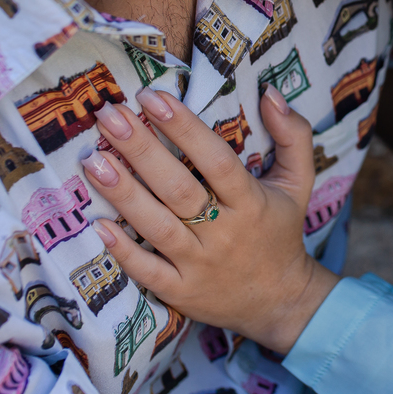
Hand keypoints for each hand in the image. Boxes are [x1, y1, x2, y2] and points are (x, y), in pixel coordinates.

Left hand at [81, 86, 339, 353]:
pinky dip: (124, 252)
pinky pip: (149, 273)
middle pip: (179, 189)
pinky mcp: (182, 293)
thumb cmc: (280, 230)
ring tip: (93, 161)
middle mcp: (225, 232)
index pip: (216, 160)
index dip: (184, 128)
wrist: (280, 301)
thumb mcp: (299, 182)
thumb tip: (271, 92)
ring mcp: (200, 265)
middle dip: (142, 151)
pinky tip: (97, 224)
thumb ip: (293, 135)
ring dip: (124, 194)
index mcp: (251, 201)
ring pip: (158, 227)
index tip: (152, 97)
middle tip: (110, 117)